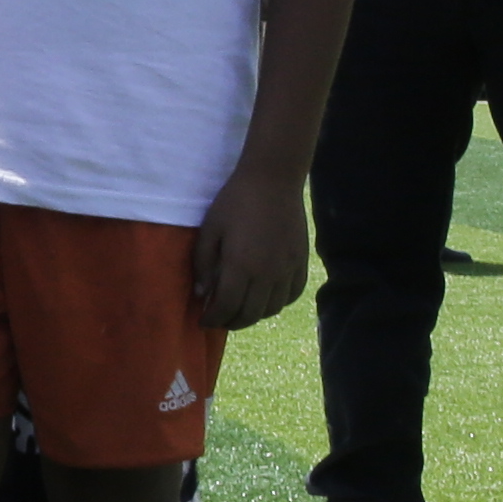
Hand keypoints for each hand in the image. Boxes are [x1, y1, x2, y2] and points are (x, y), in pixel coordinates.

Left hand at [194, 182, 309, 336]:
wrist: (274, 179)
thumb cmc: (235, 201)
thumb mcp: (209, 230)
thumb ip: (202, 264)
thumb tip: (202, 293)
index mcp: (240, 267)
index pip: (226, 307)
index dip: (212, 319)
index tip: (203, 320)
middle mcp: (266, 275)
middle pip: (249, 315)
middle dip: (230, 322)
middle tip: (219, 319)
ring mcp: (287, 270)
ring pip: (271, 309)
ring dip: (253, 316)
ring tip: (240, 310)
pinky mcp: (301, 262)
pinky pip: (291, 295)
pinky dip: (277, 303)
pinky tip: (266, 298)